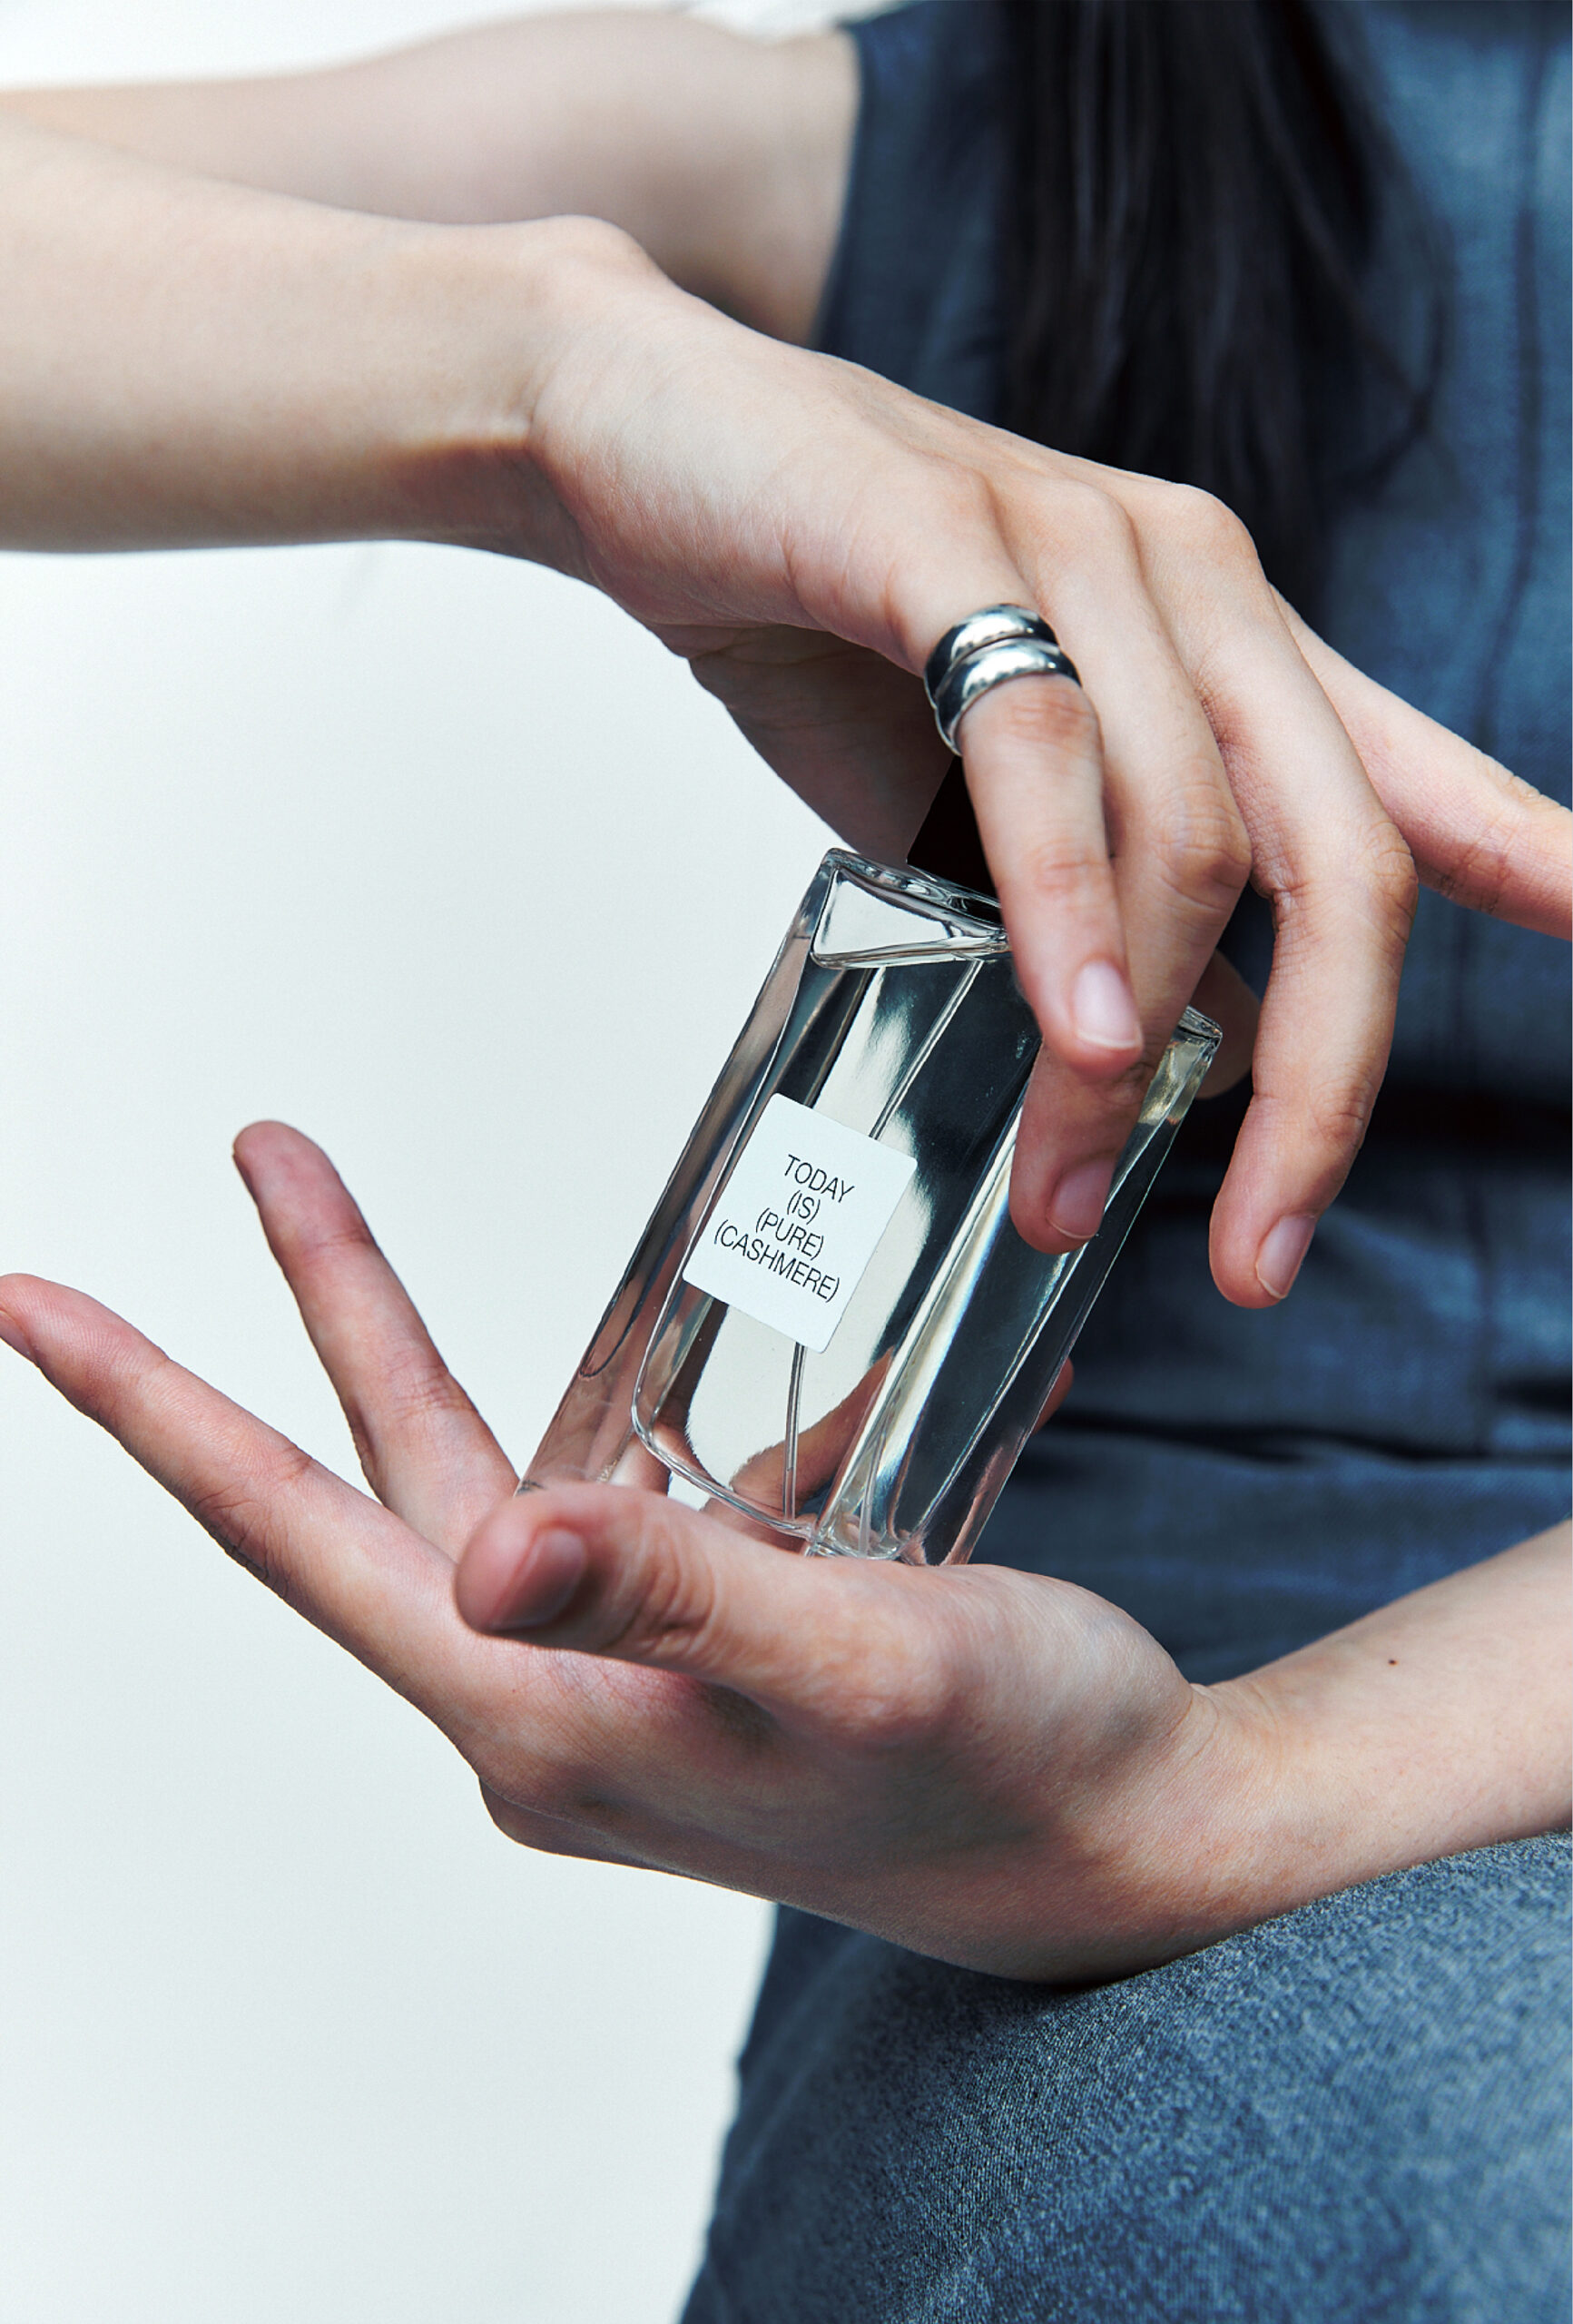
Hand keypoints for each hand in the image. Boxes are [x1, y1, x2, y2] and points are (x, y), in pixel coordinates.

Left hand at [3, 1124, 1563, 1981]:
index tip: (30, 1296)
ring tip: (401, 1228)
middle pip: (382, 1475)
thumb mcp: (866, 1666)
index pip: (297, 1534)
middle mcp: (552, 1700)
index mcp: (545, 1713)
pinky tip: (741, 1354)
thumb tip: (494, 1547)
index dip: (153, 1408)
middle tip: (265, 1149)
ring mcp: (616, 1679)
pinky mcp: (690, 1651)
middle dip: (325, 1305)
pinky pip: (635, 1502)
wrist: (1125, 1844)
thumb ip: (678, 1591)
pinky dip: (671, 1417)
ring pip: (494, 1473)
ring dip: (449, 1348)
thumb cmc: (1017, 1768)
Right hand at [500, 234, 1571, 1302]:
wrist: (643, 441)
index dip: (1536, 862)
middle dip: (1327, 1087)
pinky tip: (1074, 1030)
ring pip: (1194, 833)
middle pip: (1344, 859)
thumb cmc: (823, 619)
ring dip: (1137, 1050)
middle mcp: (1197, 585)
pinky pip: (1045, 745)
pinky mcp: (948, 545)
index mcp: (1229, 644)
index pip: (1418, 778)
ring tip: (1066, 1188)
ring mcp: (1083, 553)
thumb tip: (1190, 1047)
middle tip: (1261, 1250)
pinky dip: (1068, 908)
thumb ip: (1105, 896)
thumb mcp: (996, 789)